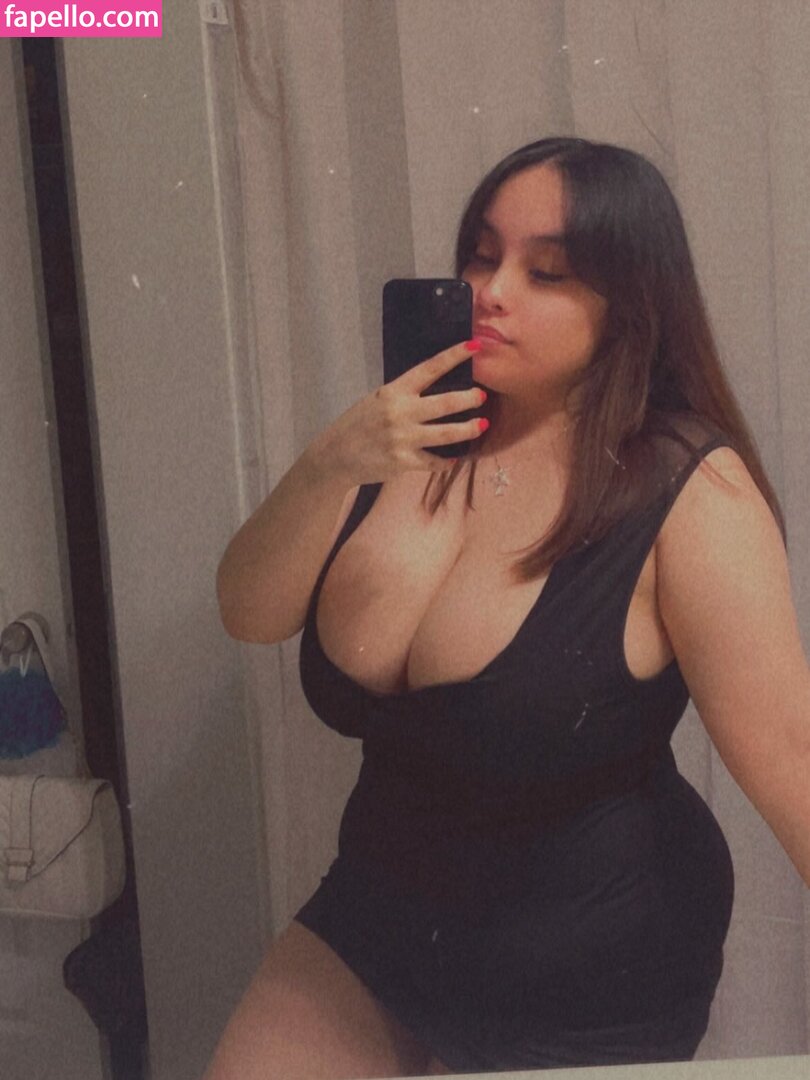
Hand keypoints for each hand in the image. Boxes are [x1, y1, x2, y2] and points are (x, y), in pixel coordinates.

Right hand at [308, 340, 486, 485]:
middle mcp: (400, 412)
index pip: (430, 368)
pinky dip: (446, 460)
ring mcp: (402, 438)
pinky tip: (454, 458)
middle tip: (483, 396)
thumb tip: (434, 388)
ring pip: (446, 434)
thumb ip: (403, 395)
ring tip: (482, 425)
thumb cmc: (357, 425)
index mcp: (393, 391)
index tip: (475, 345)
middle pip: (445, 402)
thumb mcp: (377, 400)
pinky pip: (433, 461)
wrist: (335, 456)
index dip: (454, 356)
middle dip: (469, 398)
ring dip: (468, 430)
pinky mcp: (403, 461)